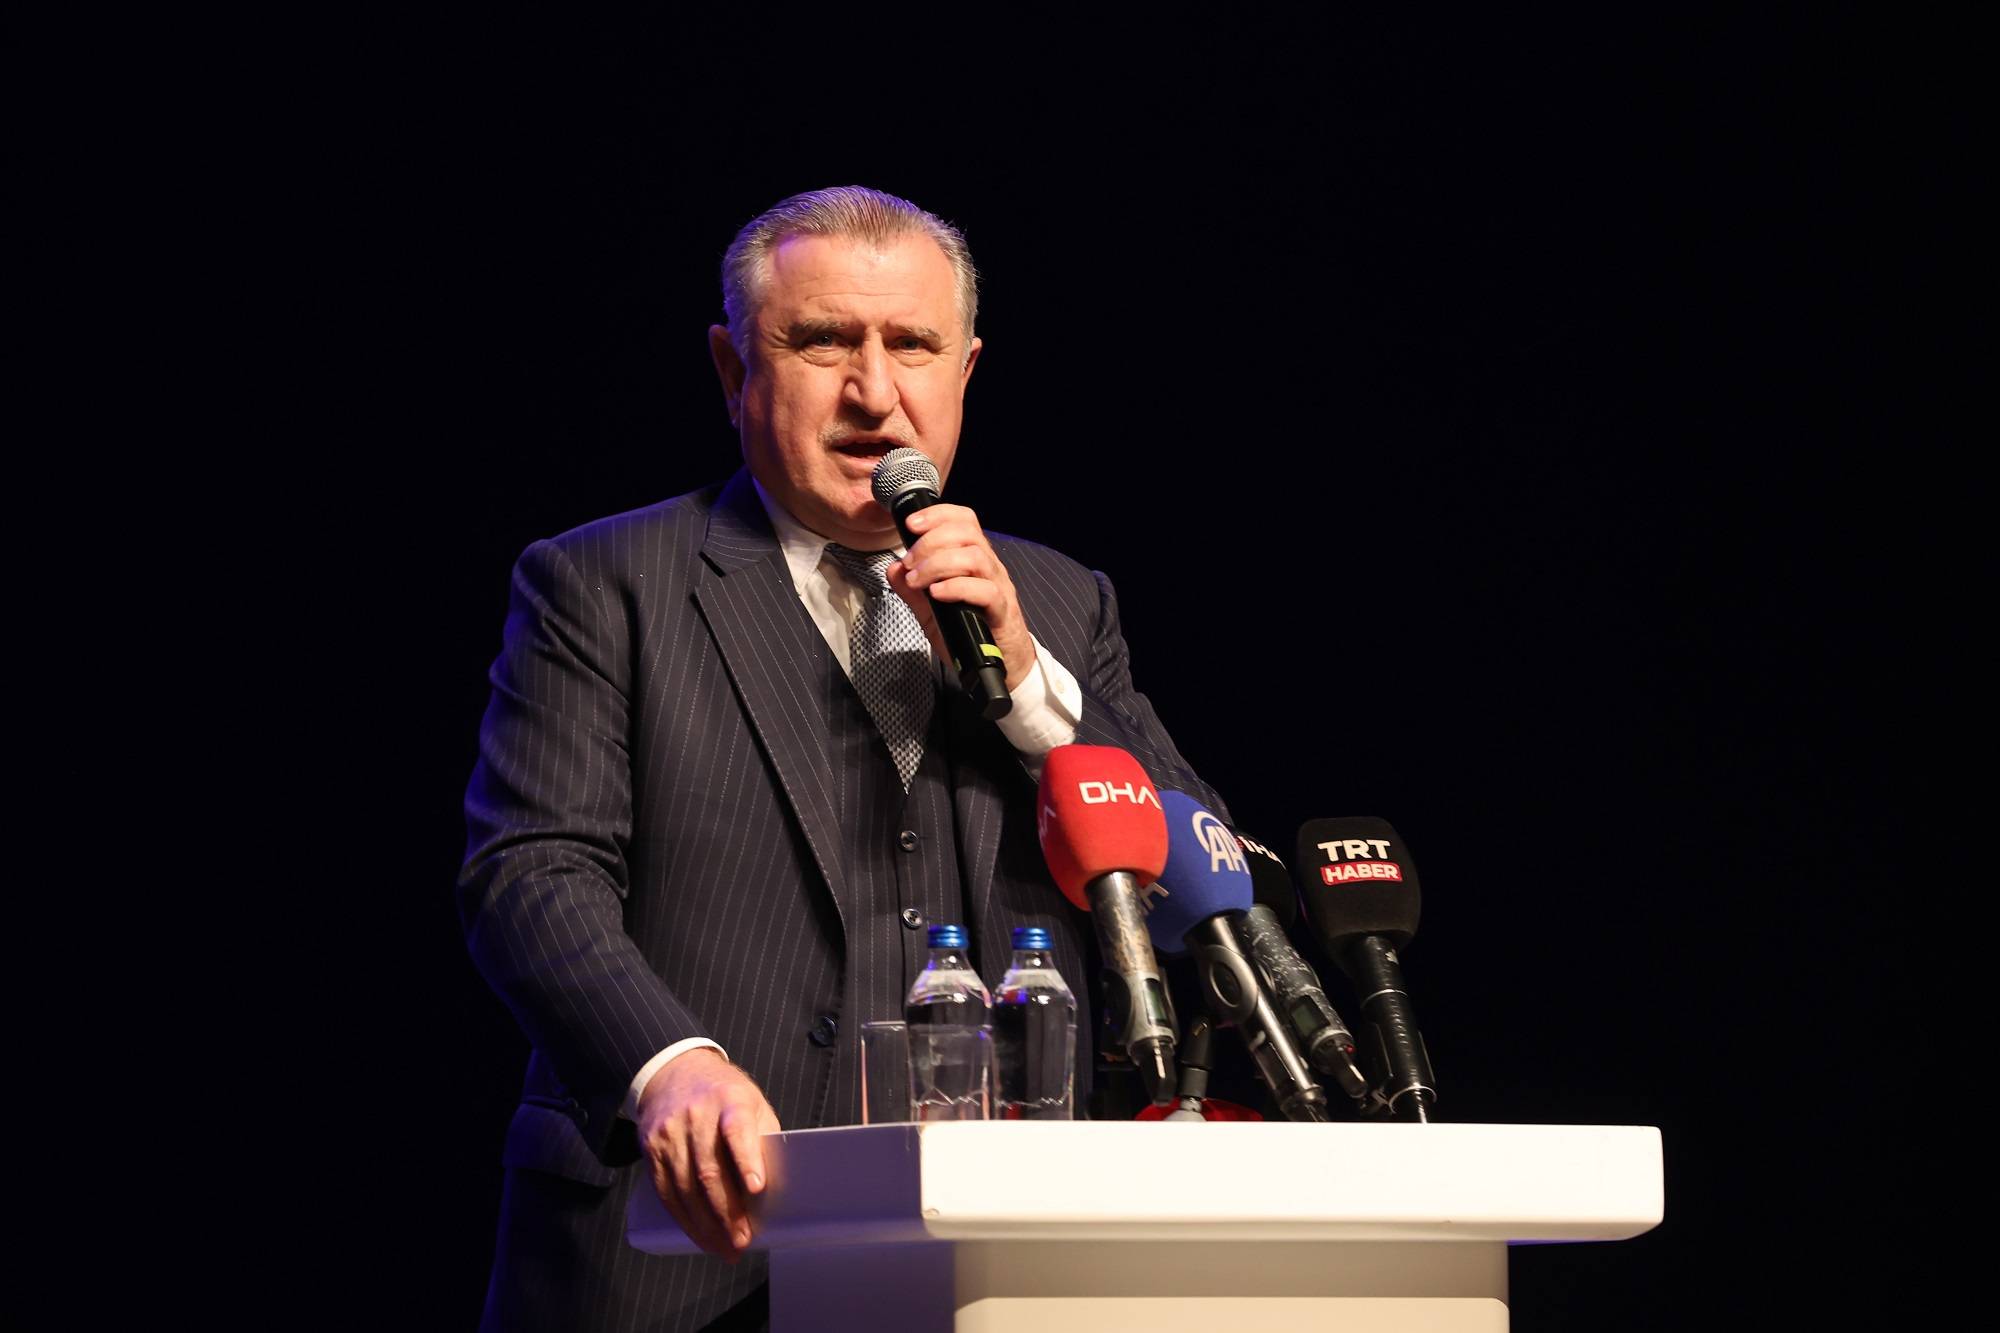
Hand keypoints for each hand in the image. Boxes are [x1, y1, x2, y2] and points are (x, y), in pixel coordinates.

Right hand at [634, 1049, 781, 1260]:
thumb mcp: (751, 1103)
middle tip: (742, 1242)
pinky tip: (699, 1235)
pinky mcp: (651, 1149)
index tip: (757, 1187)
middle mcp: (696, 1115)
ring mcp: (670, 1132)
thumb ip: (761, 1139)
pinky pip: (666, 1191)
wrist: (673, 1073)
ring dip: (706, 1225)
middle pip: (708, 1170)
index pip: (737, 1129)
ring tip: (725, 1248)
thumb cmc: (724, 1095)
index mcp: (730, 1100)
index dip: (746, 1159)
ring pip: (685, 1188)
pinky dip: (684, 1219)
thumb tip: (776, 1187)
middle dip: (726, 1212)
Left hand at [887, 504, 1036, 690]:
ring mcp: (998, 587)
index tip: (911, 524)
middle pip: (967, 532)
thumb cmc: (969, 632)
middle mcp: (989, 567)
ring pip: (975, 557)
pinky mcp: (1002, 611)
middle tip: (910, 562)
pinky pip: (985, 591)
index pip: (964, 520)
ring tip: (917, 580)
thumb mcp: (931, 611)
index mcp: (974, 559)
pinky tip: (937, 594)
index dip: (938, 515)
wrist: (1002, 665)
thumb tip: (893, 568)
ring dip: (938, 563)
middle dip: (930, 541)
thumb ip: (912, 590)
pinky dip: (956, 588)